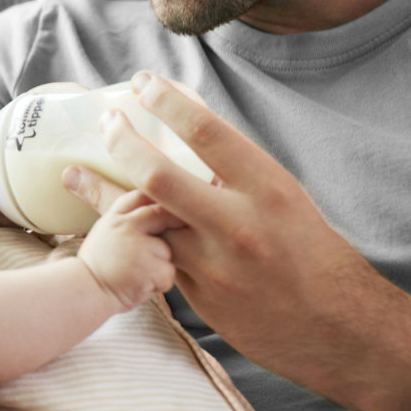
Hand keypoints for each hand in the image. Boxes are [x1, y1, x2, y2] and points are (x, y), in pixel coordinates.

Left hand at [66, 72, 392, 379]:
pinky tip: (102, 224)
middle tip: (106, 120)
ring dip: (103, 195)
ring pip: (142, 220)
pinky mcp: (196, 295)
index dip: (166, 100)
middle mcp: (237, 223)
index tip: (142, 82)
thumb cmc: (313, 253)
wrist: (337, 328)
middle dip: (122, 141)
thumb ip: (237, 175)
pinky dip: (129, 236)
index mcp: (267, 189)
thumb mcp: (285, 200)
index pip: (206, 131)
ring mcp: (212, 264)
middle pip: (158, 174)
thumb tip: (192, 139)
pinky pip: (153, 255)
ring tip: (73, 174)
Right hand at [75, 188, 181, 311]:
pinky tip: (140, 287)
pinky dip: (159, 284)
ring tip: (138, 274)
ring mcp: (139, 246)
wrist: (83, 294)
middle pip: (161, 214)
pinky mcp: (150, 267)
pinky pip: (168, 274)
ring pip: (166, 251)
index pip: (139, 197)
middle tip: (182, 225)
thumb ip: (122, 223)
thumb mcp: (102, 236)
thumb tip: (146, 211)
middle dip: (174, 221)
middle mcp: (125, 227)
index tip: (166, 204)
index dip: (156, 199)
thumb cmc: (95, 270)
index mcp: (113, 219)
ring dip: (160, 265)